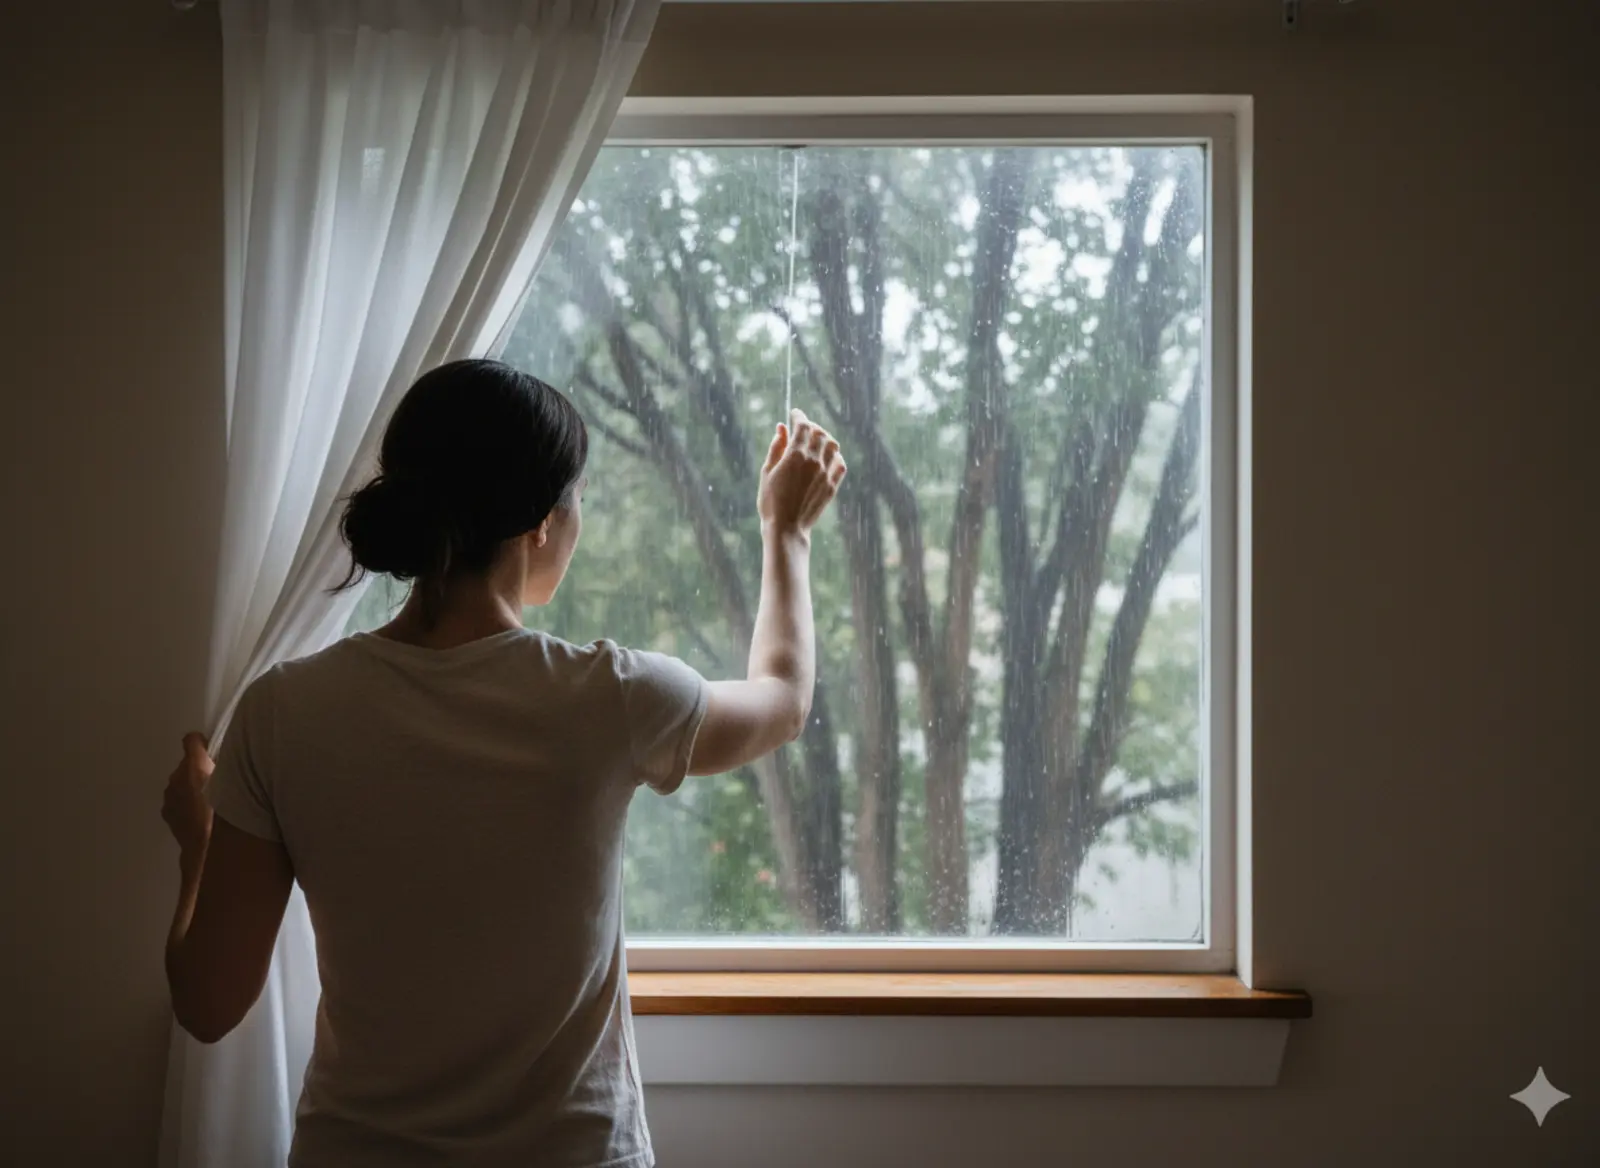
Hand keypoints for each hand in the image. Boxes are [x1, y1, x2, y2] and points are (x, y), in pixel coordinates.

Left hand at [162, 733, 214, 862]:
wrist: (206, 846)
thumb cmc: (226, 811)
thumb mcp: (236, 783)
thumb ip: (226, 767)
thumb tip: (224, 759)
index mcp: (194, 764)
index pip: (192, 740)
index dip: (202, 744)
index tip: (213, 754)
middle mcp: (177, 775)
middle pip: (187, 764)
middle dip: (199, 770)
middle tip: (218, 783)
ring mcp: (169, 794)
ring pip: (181, 783)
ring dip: (192, 788)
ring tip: (209, 802)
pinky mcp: (166, 811)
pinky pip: (177, 799)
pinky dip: (186, 803)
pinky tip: (199, 815)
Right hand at [757, 409, 846, 536]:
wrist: (787, 529)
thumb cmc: (771, 501)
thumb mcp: (767, 471)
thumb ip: (776, 447)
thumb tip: (782, 428)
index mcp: (795, 455)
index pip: (802, 425)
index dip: (798, 416)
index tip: (795, 414)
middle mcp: (813, 461)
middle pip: (819, 432)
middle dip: (811, 426)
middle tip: (804, 428)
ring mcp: (825, 473)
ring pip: (833, 445)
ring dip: (825, 439)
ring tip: (816, 441)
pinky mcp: (833, 485)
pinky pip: (841, 463)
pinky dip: (835, 456)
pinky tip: (828, 458)